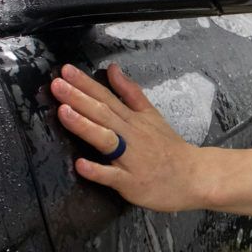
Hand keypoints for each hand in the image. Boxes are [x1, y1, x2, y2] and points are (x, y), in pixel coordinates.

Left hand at [49, 63, 205, 211]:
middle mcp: (131, 136)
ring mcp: (131, 160)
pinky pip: (113, 177)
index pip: (107, 97)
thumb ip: (130, 92)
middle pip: (103, 114)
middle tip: (56, 84)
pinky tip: (80, 164)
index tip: (65, 70)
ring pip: (106, 140)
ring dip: (84, 126)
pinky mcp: (132, 183)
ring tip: (63, 112)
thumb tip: (112, 68)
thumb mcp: (152, 115)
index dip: (86, 84)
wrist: (194, 176)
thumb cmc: (169, 147)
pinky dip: (97, 170)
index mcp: (133, 119)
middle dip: (78, 98)